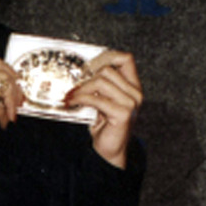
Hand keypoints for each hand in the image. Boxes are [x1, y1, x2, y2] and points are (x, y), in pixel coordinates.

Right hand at [0, 58, 22, 166]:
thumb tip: (3, 88)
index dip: (10, 73)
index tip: (17, 83)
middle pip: (3, 71)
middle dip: (16, 87)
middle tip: (19, 100)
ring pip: (5, 87)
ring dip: (12, 103)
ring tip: (10, 114)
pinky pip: (0, 108)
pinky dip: (3, 117)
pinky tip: (0, 122)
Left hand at [64, 50, 142, 168]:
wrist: (110, 149)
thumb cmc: (105, 123)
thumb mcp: (103, 98)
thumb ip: (99, 84)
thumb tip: (80, 69)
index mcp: (132, 85)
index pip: (125, 58)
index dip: (106, 56)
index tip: (87, 66)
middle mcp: (135, 92)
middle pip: (107, 69)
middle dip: (86, 75)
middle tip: (73, 83)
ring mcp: (131, 103)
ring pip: (100, 81)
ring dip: (80, 88)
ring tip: (70, 95)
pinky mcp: (123, 114)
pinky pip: (96, 99)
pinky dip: (80, 99)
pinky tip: (71, 102)